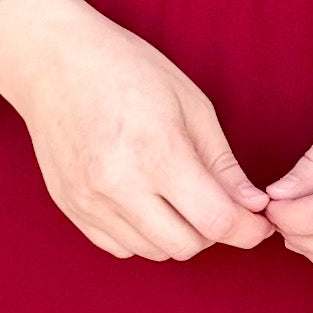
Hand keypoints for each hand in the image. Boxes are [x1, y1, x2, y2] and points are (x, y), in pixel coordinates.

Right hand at [0, 0, 272, 261]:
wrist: (53, 61)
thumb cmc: (128, 70)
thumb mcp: (191, 104)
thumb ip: (222, 164)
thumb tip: (253, 206)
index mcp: (156, 153)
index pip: (215, 220)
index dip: (246, 230)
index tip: (258, 225)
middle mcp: (119, 185)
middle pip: (186, 245)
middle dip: (213, 232)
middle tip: (217, 203)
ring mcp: (89, 201)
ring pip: (153, 251)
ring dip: (177, 234)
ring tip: (178, 197)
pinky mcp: (70, 208)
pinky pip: (120, 247)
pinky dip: (142, 235)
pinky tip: (146, 202)